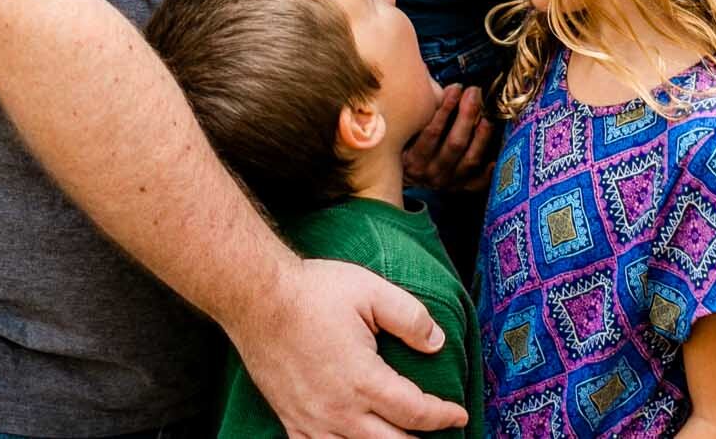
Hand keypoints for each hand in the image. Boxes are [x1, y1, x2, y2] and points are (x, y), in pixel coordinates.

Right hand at [230, 257, 467, 438]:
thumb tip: (436, 343)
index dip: (443, 416)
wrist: (257, 297)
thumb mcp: (370, 291)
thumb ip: (410, 317)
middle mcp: (338, 410)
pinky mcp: (290, 419)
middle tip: (437, 433)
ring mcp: (312, 420)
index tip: (458, 414)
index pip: (415, 412)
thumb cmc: (312, 292)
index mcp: (363, 380)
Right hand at [401, 85, 495, 191]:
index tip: (456, 87)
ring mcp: (447, 182)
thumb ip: (426, 110)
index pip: (431, 132)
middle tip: (474, 93)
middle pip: (455, 144)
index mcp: (413, 158)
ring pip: (470, 160)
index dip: (445, 108)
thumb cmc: (407, 143)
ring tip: (487, 116)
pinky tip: (495, 157)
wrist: (403, 177)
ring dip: (481, 136)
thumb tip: (450, 87)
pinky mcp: (460, 188)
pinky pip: (478, 183)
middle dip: (467, 115)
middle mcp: (430, 173)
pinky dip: (488, 171)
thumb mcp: (409, 128)